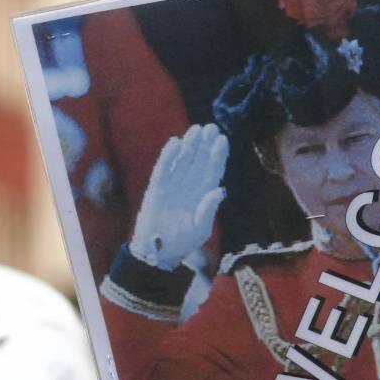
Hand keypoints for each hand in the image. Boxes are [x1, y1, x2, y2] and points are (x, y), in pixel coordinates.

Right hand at [130, 125, 228, 270]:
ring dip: (189, 145)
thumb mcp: (201, 228)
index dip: (218, 155)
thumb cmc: (183, 243)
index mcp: (203, 195)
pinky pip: (164, 168)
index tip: (222, 139)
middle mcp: (189, 187)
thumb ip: (209, 209)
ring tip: (196, 130)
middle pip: (199, 161)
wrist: (158, 252)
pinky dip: (169, 156)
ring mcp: (173, 186)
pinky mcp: (157, 188)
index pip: (213, 170)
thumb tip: (221, 189)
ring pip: (183, 160)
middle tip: (211, 127)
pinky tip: (176, 143)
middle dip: (205, 144)